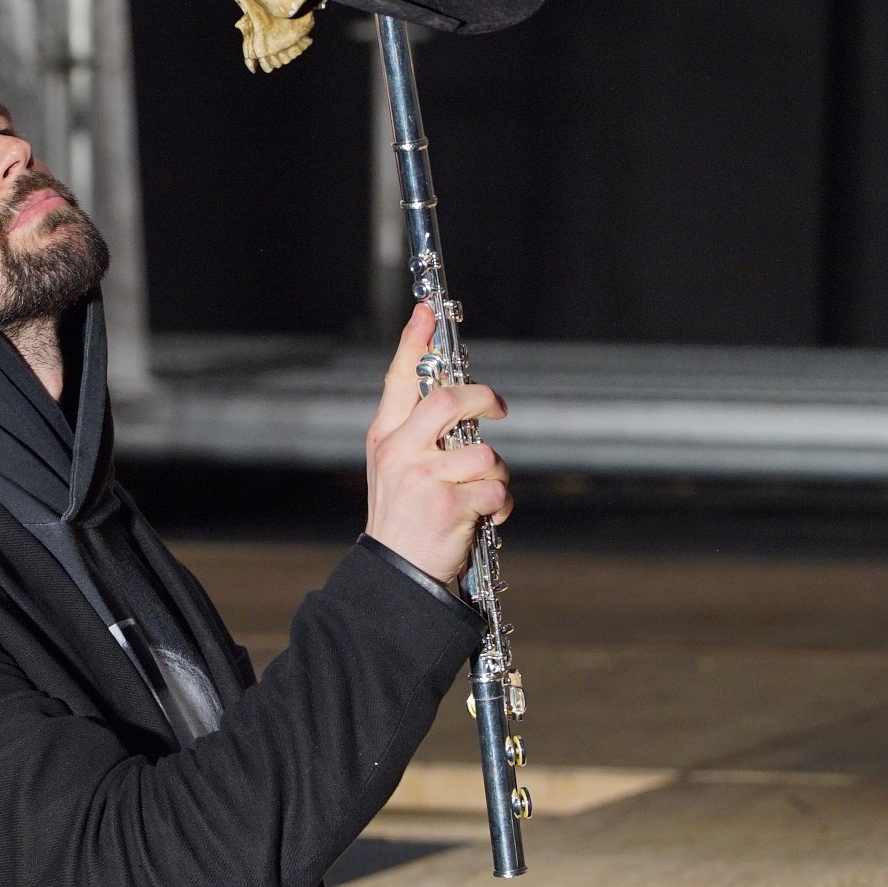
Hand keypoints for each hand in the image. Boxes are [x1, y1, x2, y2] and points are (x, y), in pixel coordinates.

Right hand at [363, 303, 513, 586]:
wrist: (394, 576)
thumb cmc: (403, 520)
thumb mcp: (395, 468)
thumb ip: (418, 434)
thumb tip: (461, 401)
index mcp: (386, 437)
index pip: (400, 379)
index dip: (414, 341)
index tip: (425, 310)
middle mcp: (399, 451)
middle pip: (448, 400)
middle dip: (484, 399)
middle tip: (499, 409)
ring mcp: (422, 477)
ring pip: (484, 453)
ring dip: (496, 476)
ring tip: (482, 495)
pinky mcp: (447, 505)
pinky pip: (495, 489)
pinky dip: (501, 506)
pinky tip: (486, 518)